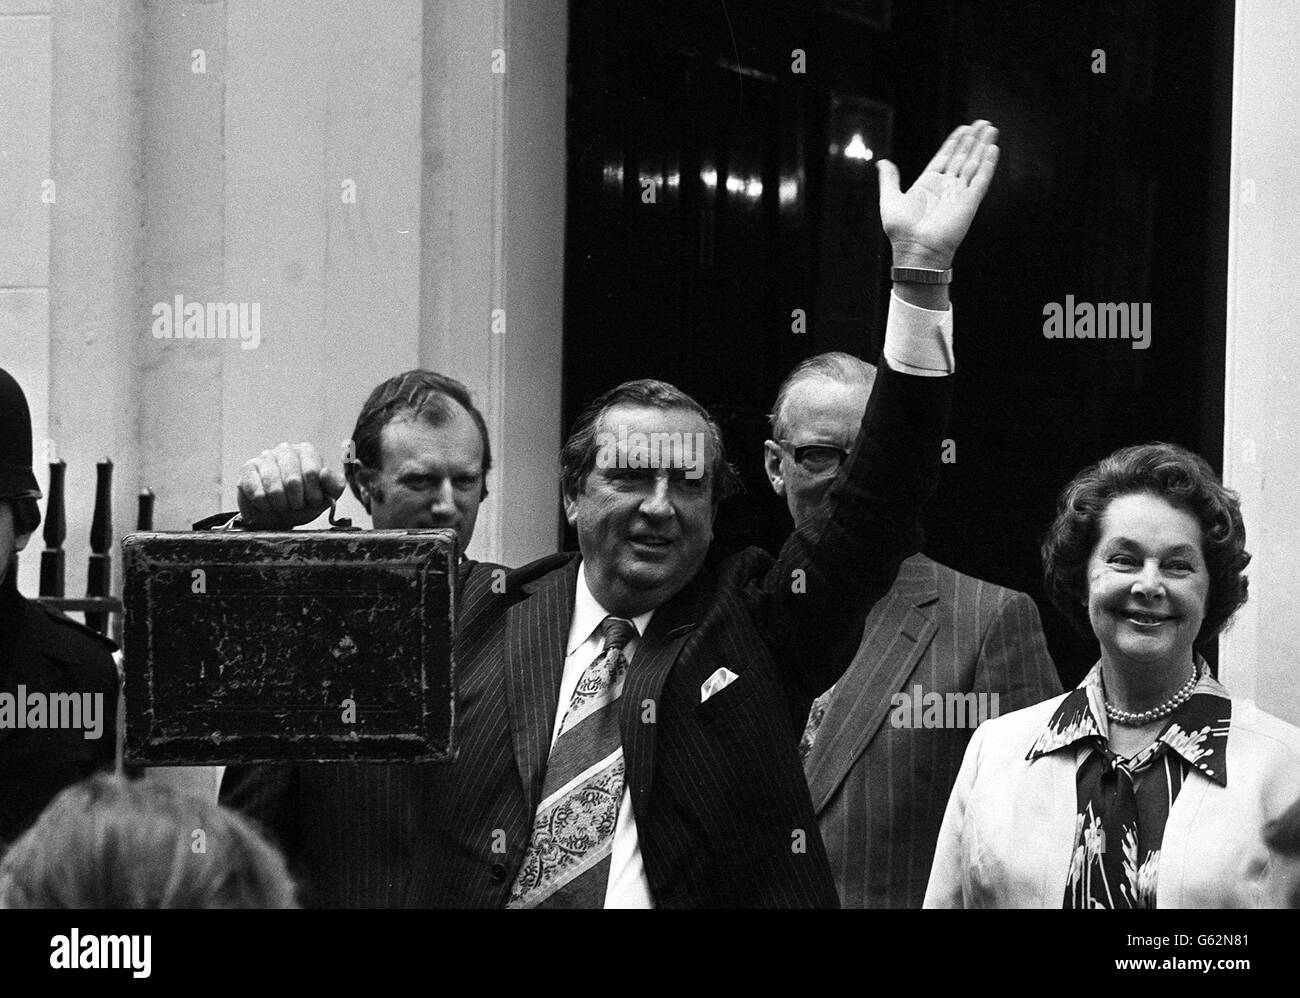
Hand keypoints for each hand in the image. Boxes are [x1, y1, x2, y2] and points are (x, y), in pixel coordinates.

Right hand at [237, 442, 346, 527]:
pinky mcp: (247, 469)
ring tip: (282, 506)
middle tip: (296, 506)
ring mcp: (265, 457)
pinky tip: (267, 505)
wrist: (279, 514)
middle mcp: (285, 449)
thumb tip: (324, 472)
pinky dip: (264, 505)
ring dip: (281, 505)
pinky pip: (256, 493)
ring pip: (274, 488)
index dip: (313, 494)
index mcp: (307, 451)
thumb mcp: (327, 496)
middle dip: (297, 501)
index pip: (312, 473)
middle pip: (293, 481)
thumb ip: (334, 485)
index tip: (312, 502)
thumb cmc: (305, 502)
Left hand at [877, 120, 999, 270]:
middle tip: (982, 122)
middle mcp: (946, 187)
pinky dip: (988, 163)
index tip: (963, 128)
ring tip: (990, 128)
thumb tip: (882, 162)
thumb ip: (889, 179)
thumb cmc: (901, 231)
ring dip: (982, 145)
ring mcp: (959, 193)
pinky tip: (993, 148)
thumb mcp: (890, 199)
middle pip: (963, 157)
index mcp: (928, 184)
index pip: (945, 157)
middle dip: (972, 139)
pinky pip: (982, 178)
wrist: (916, 251)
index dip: (954, 142)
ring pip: (974, 163)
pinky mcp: (970, 201)